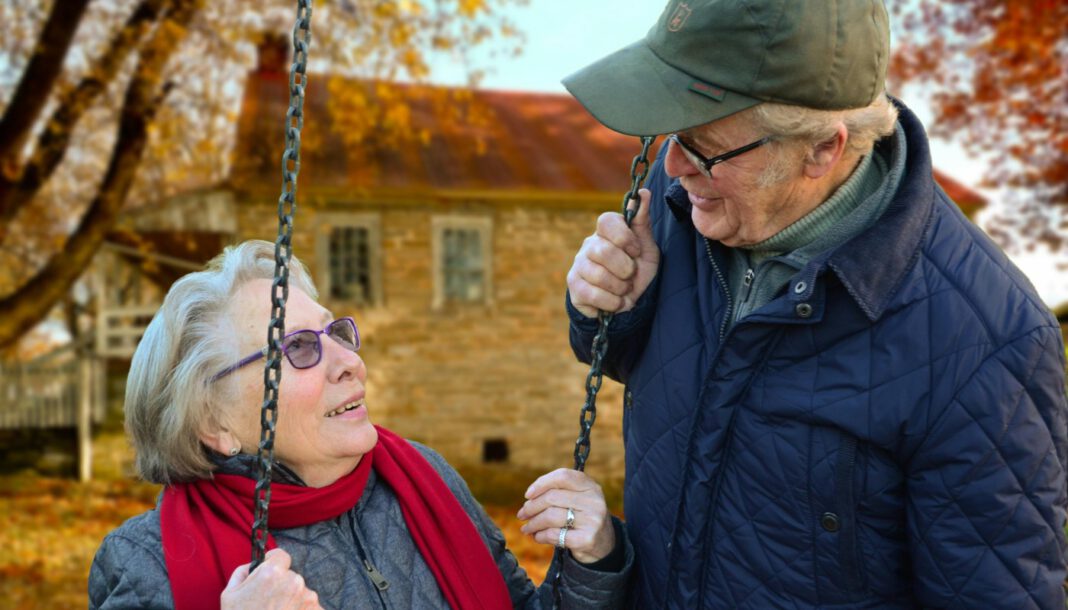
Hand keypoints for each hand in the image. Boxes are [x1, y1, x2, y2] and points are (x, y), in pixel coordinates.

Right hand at [221, 548, 322, 609]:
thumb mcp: (229, 595)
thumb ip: (243, 572)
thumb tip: (254, 566)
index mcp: (273, 573)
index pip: (281, 556)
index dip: (273, 564)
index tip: (269, 574)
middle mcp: (294, 582)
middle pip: (291, 576)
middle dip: (282, 586)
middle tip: (268, 604)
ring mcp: (308, 598)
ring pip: (301, 592)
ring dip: (292, 601)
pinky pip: (309, 607)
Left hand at [517, 468, 615, 563]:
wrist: (604, 544)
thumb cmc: (582, 517)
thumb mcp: (578, 499)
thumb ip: (559, 492)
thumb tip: (529, 498)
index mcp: (590, 486)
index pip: (562, 476)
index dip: (541, 483)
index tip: (527, 495)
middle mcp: (594, 501)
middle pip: (552, 498)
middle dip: (532, 507)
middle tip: (522, 514)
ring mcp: (592, 520)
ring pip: (550, 516)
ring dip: (533, 523)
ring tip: (526, 528)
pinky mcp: (587, 539)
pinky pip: (554, 535)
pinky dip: (541, 536)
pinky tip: (537, 537)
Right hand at [567, 188, 659, 317]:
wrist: (628, 302)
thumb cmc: (637, 270)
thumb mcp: (646, 247)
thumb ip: (642, 221)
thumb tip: (644, 192)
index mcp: (606, 231)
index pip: (606, 221)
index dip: (624, 237)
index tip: (636, 251)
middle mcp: (589, 245)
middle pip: (604, 251)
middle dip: (625, 269)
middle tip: (631, 276)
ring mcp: (578, 265)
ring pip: (599, 275)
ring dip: (620, 288)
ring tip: (624, 290)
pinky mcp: (574, 286)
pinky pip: (592, 294)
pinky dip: (612, 302)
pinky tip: (616, 302)